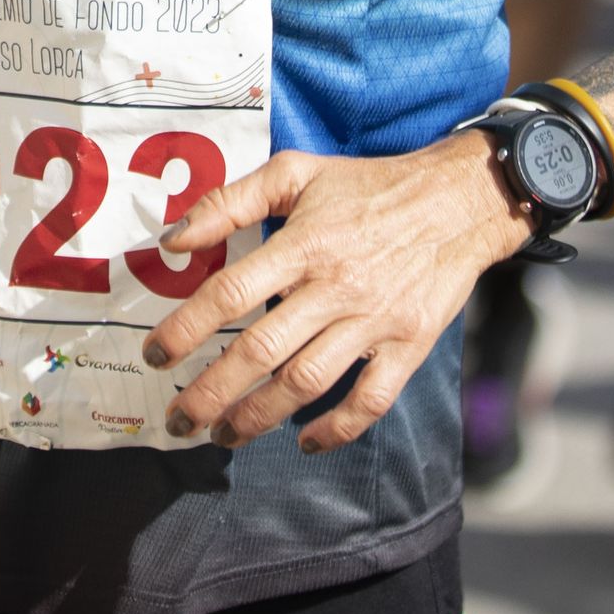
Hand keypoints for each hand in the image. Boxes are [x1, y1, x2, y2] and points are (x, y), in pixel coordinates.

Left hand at [140, 130, 532, 453]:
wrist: (458, 199)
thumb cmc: (368, 185)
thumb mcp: (297, 172)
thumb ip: (231, 201)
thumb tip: (174, 238)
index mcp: (304, 243)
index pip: (231, 293)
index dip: (187, 329)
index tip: (156, 355)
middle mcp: (335, 286)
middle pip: (261, 350)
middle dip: (211, 391)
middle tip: (178, 418)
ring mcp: (374, 321)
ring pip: (307, 382)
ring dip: (259, 417)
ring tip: (224, 434)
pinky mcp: (410, 345)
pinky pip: (371, 400)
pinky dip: (338, 429)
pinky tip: (305, 442)